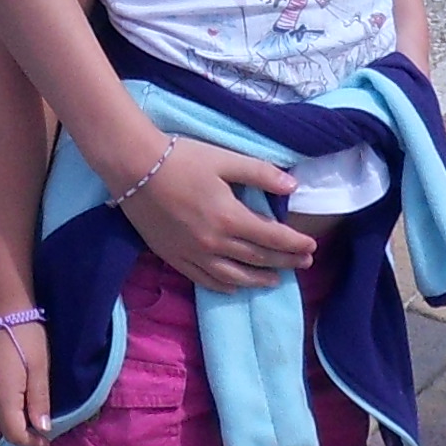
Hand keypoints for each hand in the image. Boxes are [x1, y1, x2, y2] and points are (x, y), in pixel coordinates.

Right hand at [0, 315, 52, 445]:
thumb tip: (42, 429)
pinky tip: (9, 398)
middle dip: (20, 433)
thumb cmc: (25, 335)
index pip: (14, 435)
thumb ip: (39, 402)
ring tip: (26, 412)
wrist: (0, 305)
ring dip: (7, 421)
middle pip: (1, 429)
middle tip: (39, 425)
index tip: (47, 439)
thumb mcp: (40, 368)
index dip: (32, 442)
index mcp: (1, 397)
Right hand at [122, 139, 311, 289]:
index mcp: (229, 217)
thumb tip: (293, 185)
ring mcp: (193, 253)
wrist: (134, 167)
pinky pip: (204, 279)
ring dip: (258, 279)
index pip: (272, 237)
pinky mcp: (173, 256)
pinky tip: (234, 286)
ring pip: (233, 275)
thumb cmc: (181, 158)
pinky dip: (224, 285)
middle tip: (304, 264)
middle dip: (285, 262)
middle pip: (257, 258)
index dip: (295, 244)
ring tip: (276, 280)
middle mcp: (214, 243)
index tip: (311, 247)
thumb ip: (260, 173)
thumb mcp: (224, 159)